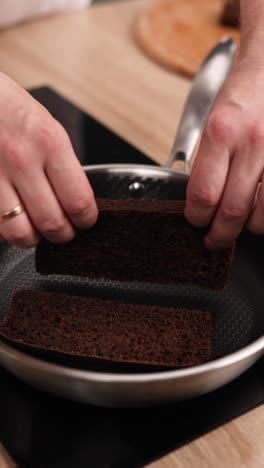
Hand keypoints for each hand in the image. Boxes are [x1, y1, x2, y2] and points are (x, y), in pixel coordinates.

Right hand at [0, 73, 97, 246]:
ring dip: (33, 238)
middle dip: (63, 234)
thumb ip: (62, 165)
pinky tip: (11, 217)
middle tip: (64, 230)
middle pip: (52, 223)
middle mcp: (23, 160)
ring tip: (36, 229)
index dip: (86, 220)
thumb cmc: (8, 108)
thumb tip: (75, 201)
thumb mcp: (47, 127)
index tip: (85, 221)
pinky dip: (6, 229)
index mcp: (50, 142)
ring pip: (20, 233)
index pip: (78, 201)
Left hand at [185, 59, 263, 248]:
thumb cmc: (242, 96)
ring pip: (262, 216)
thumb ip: (206, 163)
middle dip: (219, 235)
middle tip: (214, 240)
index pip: (203, 194)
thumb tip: (200, 202)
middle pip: (232, 212)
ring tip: (241, 225)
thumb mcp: (212, 121)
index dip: (196, 217)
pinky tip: (261, 211)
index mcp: (222, 132)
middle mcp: (253, 143)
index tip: (195, 222)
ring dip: (248, 229)